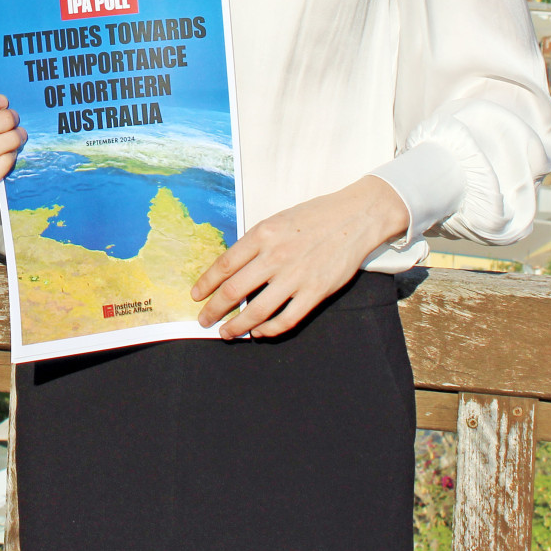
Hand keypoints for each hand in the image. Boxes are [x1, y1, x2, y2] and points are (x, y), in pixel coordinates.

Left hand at [190, 176, 409, 338]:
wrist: (354, 218)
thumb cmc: (314, 217)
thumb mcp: (276, 221)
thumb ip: (255, 243)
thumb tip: (231, 269)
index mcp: (262, 235)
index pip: (224, 264)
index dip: (206, 283)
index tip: (196, 295)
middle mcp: (275, 256)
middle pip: (233, 291)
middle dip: (213, 310)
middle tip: (203, 320)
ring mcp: (295, 276)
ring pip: (256, 311)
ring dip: (237, 326)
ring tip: (226, 332)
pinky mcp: (315, 292)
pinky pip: (285, 320)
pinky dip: (268, 330)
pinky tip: (259, 332)